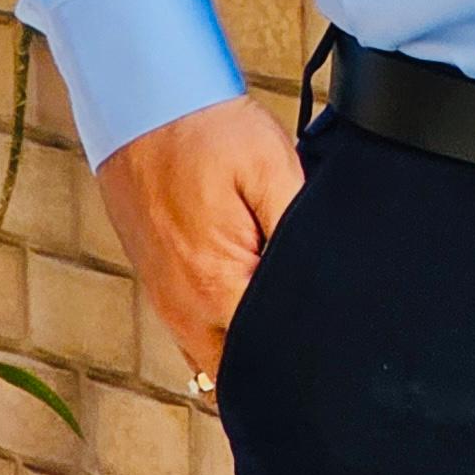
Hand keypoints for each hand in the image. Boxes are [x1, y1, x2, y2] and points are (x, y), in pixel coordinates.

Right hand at [95, 95, 305, 383]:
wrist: (143, 102)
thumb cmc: (207, 130)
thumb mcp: (274, 170)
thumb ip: (300, 233)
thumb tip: (324, 282)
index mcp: (216, 289)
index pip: (271, 356)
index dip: (307, 348)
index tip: (330, 331)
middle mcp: (184, 311)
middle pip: (242, 371)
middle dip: (279, 357)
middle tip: (312, 318)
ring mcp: (166, 302)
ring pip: (216, 357)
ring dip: (251, 341)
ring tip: (282, 299)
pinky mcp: (158, 287)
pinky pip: (197, 332)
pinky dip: (226, 325)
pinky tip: (250, 287)